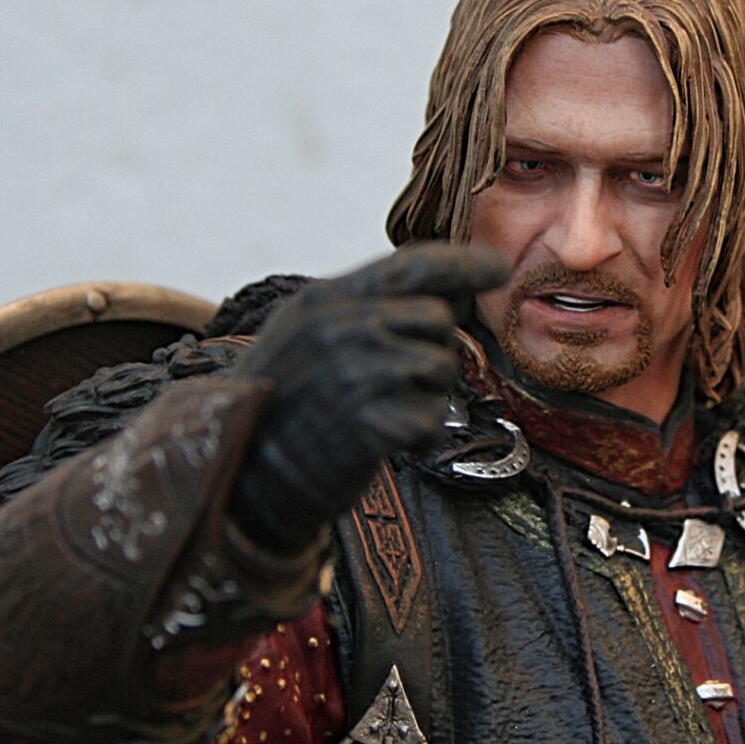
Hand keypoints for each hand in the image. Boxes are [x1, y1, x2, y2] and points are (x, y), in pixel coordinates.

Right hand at [229, 243, 508, 552]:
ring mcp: (355, 373)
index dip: (462, 263)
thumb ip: (363, 312)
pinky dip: (418, 437)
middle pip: (436, 319)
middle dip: (430, 351)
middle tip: (394, 384)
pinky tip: (381, 442)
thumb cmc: (284, 408)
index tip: (499, 266)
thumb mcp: (307, 339)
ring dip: (425, 397)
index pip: (409, 266)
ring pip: (440, 367)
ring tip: (379, 413)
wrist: (245, 480)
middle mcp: (340, 328)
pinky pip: (432, 418)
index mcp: (322, 301)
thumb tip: (447, 298)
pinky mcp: (371, 423)